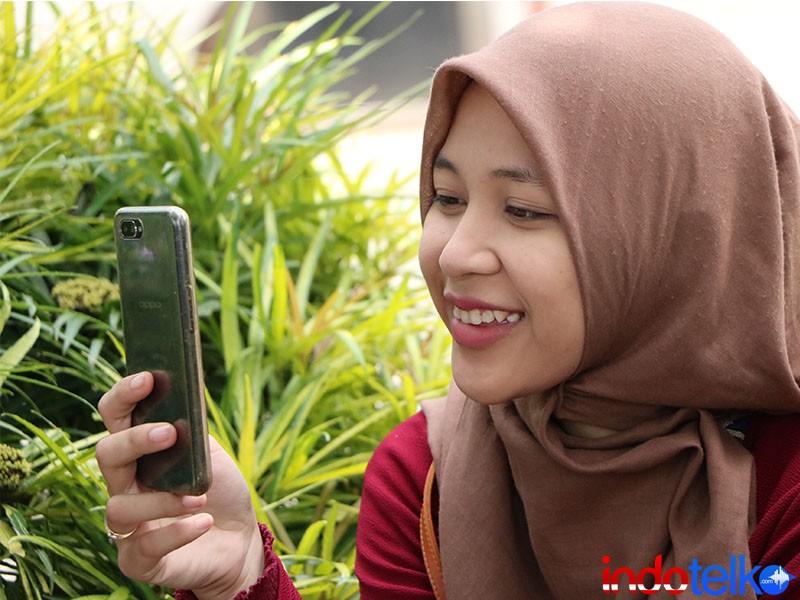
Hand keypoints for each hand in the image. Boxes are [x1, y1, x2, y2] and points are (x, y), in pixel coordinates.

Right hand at [96, 372, 264, 598]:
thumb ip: (192, 431)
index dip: (124, 395)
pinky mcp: (139, 560)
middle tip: (169, 433)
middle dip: (135, 440)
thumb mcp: (210, 455)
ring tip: (199, 497)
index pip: (116, 417)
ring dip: (161, 499)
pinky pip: (143, 547)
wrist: (239, 540)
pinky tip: (202, 521)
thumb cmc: (220, 491)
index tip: (148, 378)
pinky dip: (176, 532)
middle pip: (106, 455)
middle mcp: (126, 485)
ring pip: (118, 507)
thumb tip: (181, 398)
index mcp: (140, 453)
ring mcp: (129, 524)